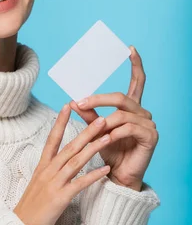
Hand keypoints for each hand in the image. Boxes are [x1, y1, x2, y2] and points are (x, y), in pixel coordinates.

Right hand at [14, 104, 113, 224]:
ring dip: (93, 147)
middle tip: (101, 118)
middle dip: (86, 131)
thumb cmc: (30, 208)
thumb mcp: (37, 184)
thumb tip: (58, 162)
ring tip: (108, 137)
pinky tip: (106, 169)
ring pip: (76, 161)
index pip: (52, 139)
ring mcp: (53, 184)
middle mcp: (47, 171)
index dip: (60, 122)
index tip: (67, 106)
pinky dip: (93, 175)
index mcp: (42, 166)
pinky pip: (80, 183)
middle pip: (69, 147)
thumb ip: (48, 172)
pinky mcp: (60, 198)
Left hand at [69, 46, 158, 191]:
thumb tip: (73, 101)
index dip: (135, 64)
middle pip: (121, 97)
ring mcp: (149, 124)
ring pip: (122, 113)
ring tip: (92, 130)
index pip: (137, 81)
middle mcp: (143, 113)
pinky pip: (128, 128)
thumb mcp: (96, 131)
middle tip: (80, 102)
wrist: (118, 176)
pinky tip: (106, 138)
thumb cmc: (108, 152)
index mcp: (132, 108)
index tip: (130, 48)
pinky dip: (114, 132)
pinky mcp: (150, 137)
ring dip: (103, 121)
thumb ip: (89, 115)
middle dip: (99, 99)